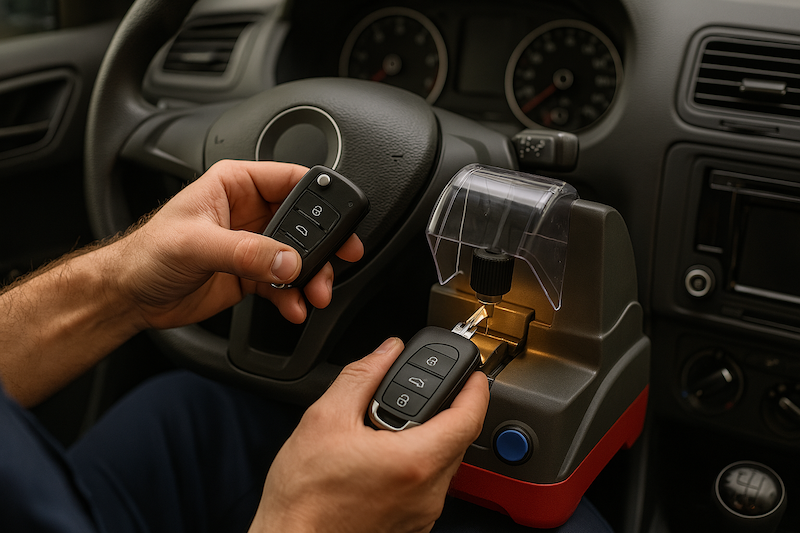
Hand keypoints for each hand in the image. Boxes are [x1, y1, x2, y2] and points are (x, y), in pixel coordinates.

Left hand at [112, 160, 363, 327]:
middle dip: (322, 245)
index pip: (291, 179)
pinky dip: (294, 297)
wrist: (129, 297)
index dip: (320, 196)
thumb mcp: (194, 245)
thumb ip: (244, 252)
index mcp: (236, 185)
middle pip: (304, 222)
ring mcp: (253, 245)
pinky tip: (294, 307)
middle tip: (339, 260)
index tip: (340, 218)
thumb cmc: (146, 254)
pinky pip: (285, 284)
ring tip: (314, 293)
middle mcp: (250, 211)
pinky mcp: (253, 274)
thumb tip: (286, 261)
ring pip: (299, 256)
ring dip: (312, 276)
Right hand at [249, 338, 490, 532]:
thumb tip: (386, 352)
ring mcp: (422, 513)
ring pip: (444, 464)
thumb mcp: (326, 418)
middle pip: (459, 439)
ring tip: (394, 425)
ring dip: (430, 438)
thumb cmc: (304, 496)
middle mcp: (427, 492)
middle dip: (448, 410)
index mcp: (415, 461)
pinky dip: (418, 465)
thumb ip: (363, 375)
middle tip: (428, 391)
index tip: (472, 372)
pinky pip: (429, 487)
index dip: (475, 388)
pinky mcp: (412, 526)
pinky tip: (387, 457)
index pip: (469, 416)